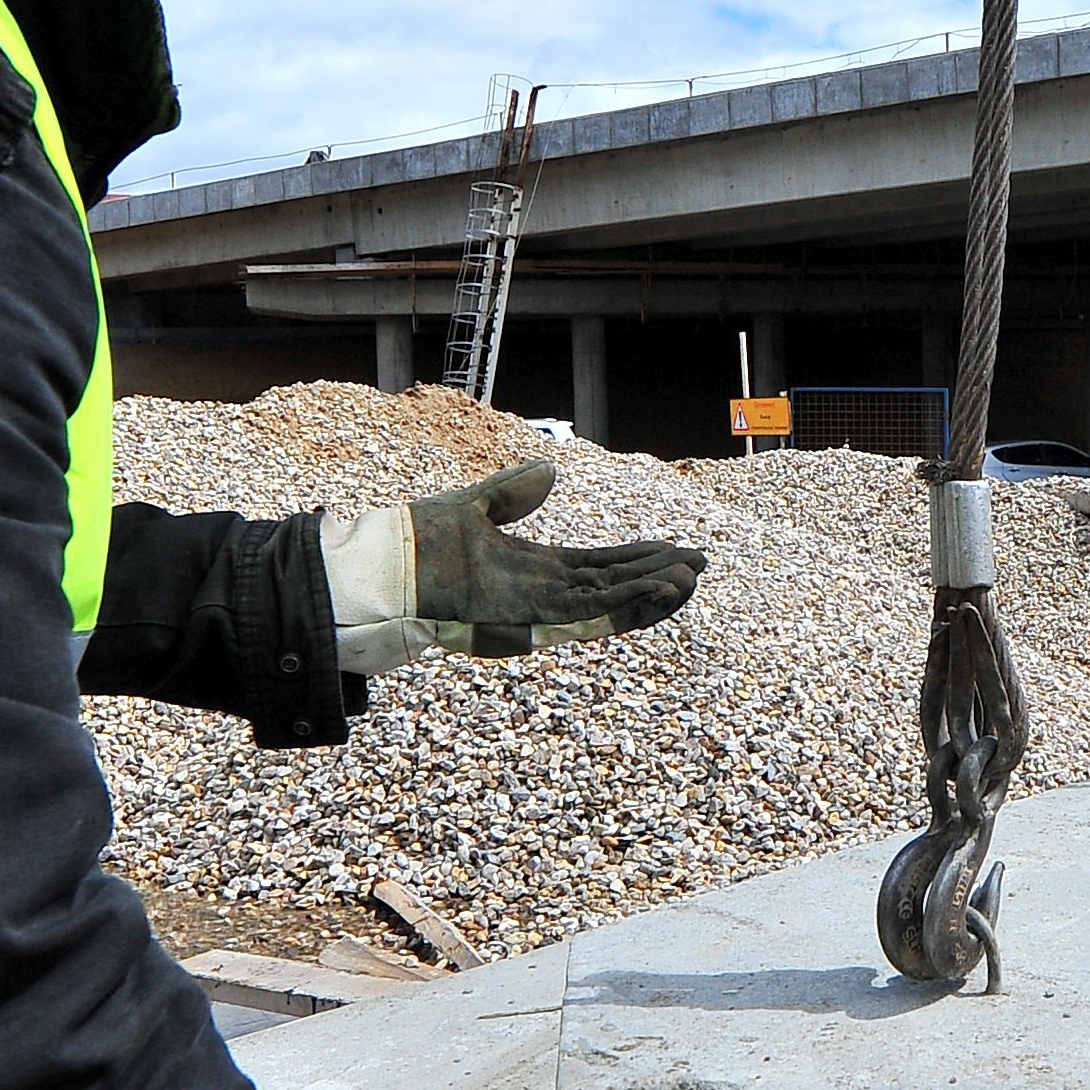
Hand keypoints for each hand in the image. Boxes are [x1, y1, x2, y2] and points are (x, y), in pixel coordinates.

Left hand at [330, 461, 707, 671]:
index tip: (674, 551)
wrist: (386, 566)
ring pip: (612, 603)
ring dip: (653, 592)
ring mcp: (540, 609)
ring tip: (692, 578)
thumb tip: (550, 471)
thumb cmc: (419, 541)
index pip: (600, 566)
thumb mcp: (477, 504)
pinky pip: (592, 613)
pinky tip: (660, 588)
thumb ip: (514, 491)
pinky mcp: (534, 617)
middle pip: (616, 586)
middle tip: (702, 565)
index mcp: (534, 569)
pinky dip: (628, 602)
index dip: (639, 559)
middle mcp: (544, 593)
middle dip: (659, 576)